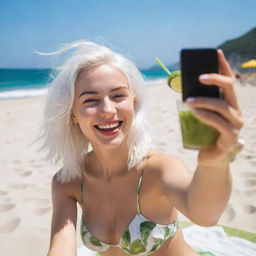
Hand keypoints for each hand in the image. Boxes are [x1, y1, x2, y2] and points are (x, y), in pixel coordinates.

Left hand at [185, 49, 243, 167]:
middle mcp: (236, 111)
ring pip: (222, 106)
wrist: (209, 157)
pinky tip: (194, 112)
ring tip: (187, 101)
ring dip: (203, 101)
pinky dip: (206, 116)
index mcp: (230, 103)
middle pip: (229, 88)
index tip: (216, 52)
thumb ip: (199, 103)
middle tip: (200, 76)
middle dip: (216, 79)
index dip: (224, 66)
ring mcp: (236, 124)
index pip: (229, 81)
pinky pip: (218, 123)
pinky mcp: (230, 137)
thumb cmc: (204, 134)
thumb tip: (185, 89)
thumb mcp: (201, 115)